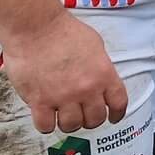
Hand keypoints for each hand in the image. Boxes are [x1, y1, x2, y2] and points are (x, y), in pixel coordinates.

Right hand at [0, 11, 128, 133]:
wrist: (36, 27)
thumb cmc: (63, 30)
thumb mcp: (95, 45)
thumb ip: (100, 66)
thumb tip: (99, 79)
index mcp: (103, 74)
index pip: (118, 103)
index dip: (117, 114)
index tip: (113, 118)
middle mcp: (86, 89)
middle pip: (95, 119)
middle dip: (90, 119)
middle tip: (82, 113)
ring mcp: (63, 97)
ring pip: (72, 126)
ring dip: (69, 122)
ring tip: (63, 114)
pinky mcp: (40, 101)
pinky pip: (46, 126)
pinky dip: (46, 124)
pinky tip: (45, 115)